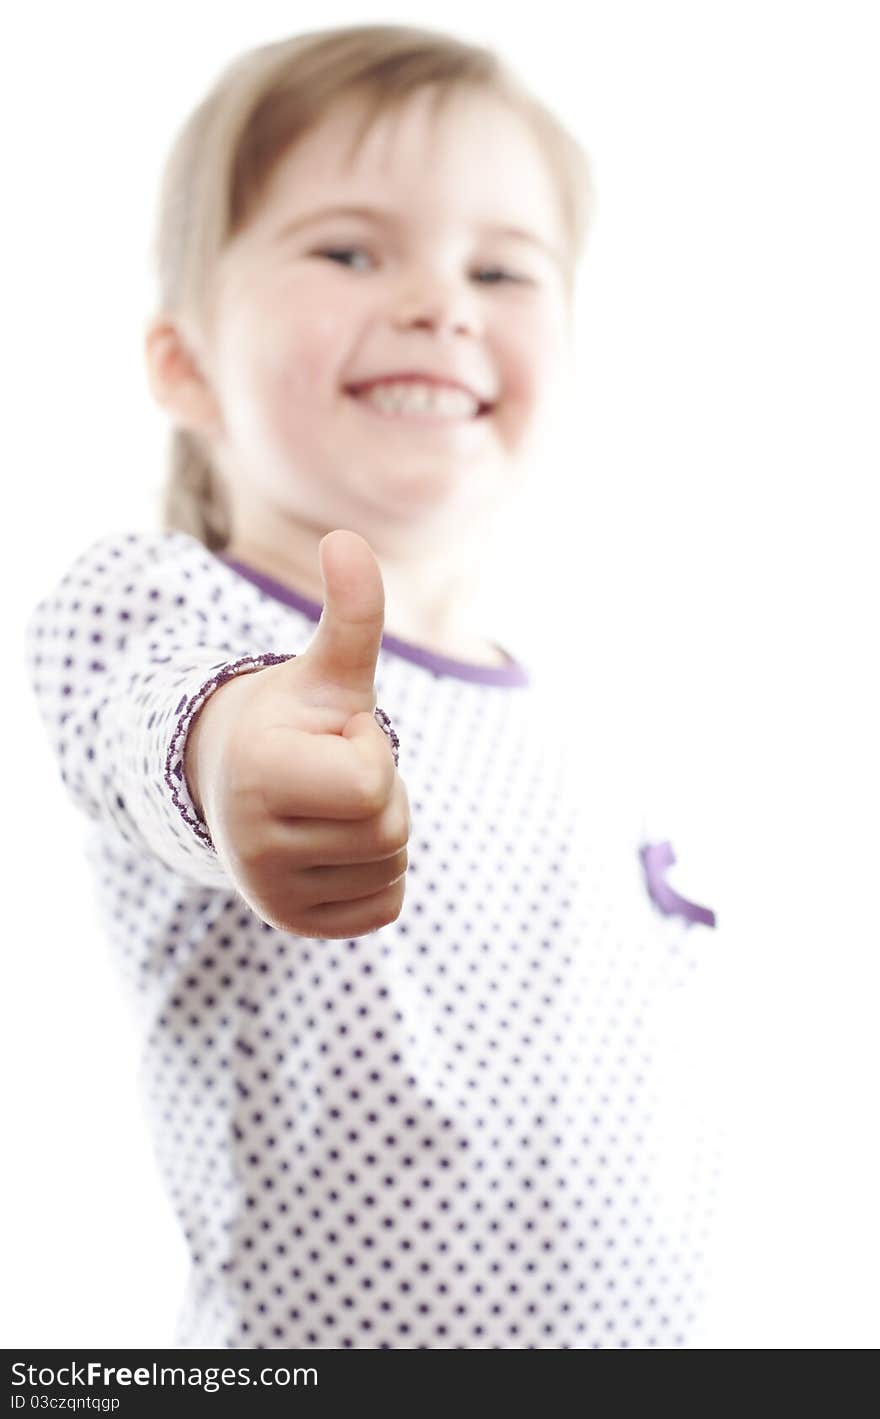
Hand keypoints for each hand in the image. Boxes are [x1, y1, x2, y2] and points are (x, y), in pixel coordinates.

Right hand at [184, 529, 409, 937]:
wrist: (235, 780)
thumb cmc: (293, 718)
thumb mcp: (327, 669)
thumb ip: (352, 612)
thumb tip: (346, 537)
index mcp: (262, 774)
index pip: (373, 785)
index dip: (370, 750)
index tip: (333, 737)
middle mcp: (256, 847)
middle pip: (389, 829)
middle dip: (381, 789)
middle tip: (334, 772)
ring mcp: (274, 896)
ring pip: (391, 867)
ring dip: (381, 830)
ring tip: (332, 804)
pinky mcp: (298, 926)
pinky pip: (386, 906)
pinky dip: (378, 874)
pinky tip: (336, 843)